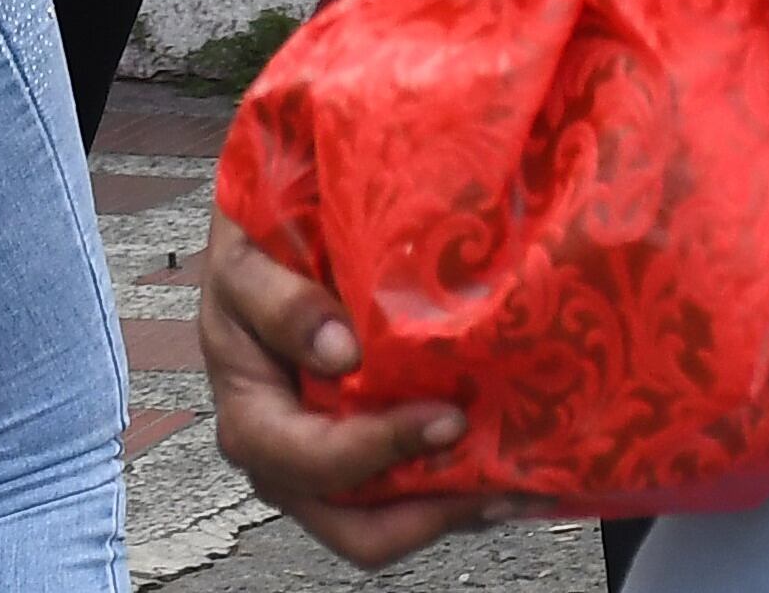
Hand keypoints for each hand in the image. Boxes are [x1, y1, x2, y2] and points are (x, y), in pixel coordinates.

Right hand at [199, 212, 482, 567]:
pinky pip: (408, 489)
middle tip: (501, 480)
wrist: (267, 240)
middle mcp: (288, 458)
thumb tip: (339, 354)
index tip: (448, 419)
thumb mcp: (246, 263)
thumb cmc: (253, 254)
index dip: (377, 452)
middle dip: (429, 514)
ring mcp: (329, 460)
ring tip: (522, 477)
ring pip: (390, 520)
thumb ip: (281, 304)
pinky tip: (507, 460)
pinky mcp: (365, 448)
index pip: (310, 462)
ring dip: (454, 505)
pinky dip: (456, 485)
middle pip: (355, 528)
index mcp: (252, 418)